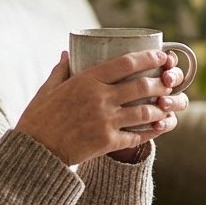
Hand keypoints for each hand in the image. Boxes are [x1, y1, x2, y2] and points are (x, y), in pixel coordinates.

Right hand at [14, 50, 188, 166]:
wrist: (35, 152)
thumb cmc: (38, 119)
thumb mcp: (47, 89)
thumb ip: (61, 70)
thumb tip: (67, 53)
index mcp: (86, 81)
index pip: (126, 63)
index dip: (149, 58)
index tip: (162, 56)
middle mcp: (99, 98)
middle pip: (142, 85)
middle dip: (161, 82)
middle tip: (170, 81)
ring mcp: (105, 121)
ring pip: (145, 110)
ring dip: (162, 107)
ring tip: (168, 104)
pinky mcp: (108, 142)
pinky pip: (138, 135)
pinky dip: (153, 131)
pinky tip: (161, 127)